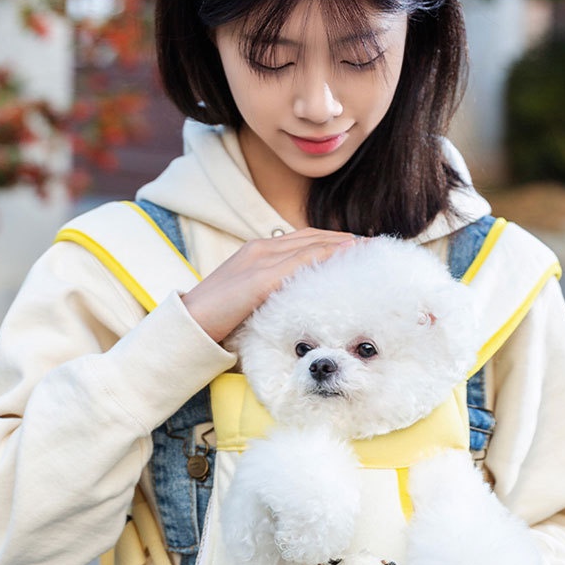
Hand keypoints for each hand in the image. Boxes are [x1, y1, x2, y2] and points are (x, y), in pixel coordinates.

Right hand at [181, 228, 357, 342]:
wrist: (187, 326)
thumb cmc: (218, 322)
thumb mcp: (253, 304)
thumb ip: (275, 297)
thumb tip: (302, 307)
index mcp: (258, 253)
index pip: (306, 241)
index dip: (336, 242)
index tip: (362, 249)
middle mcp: (261, 249)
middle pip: (314, 237)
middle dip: (348, 241)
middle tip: (377, 246)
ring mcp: (260, 260)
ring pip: (312, 245)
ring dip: (345, 246)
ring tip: (372, 251)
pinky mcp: (259, 278)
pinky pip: (301, 263)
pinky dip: (327, 257)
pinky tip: (348, 260)